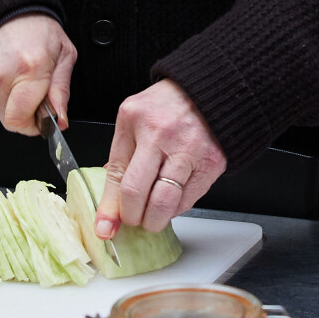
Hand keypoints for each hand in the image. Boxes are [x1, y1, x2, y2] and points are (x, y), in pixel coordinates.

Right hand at [0, 14, 77, 133]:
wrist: (5, 5)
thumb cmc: (35, 25)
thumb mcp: (63, 53)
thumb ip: (61, 90)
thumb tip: (59, 118)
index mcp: (29, 70)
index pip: (20, 120)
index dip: (33, 126)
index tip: (40, 120)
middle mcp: (1, 74)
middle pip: (9, 118)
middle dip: (24, 112)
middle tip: (33, 91)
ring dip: (10, 99)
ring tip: (18, 74)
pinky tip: (4, 69)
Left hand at [97, 79, 226, 237]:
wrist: (209, 90)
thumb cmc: (167, 106)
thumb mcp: (132, 121)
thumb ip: (121, 159)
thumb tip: (110, 204)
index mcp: (136, 119)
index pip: (118, 175)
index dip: (110, 208)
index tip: (105, 227)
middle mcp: (162, 134)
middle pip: (138, 193)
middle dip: (133, 217)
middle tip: (133, 218)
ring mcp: (190, 149)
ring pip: (165, 203)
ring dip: (154, 219)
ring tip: (151, 215)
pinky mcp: (212, 163)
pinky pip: (189, 200)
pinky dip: (176, 208)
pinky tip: (171, 200)